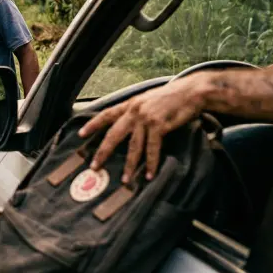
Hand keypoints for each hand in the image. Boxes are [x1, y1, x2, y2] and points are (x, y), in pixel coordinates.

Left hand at [78, 74, 208, 181]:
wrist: (192, 92)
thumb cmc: (172, 97)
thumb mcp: (148, 100)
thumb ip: (136, 110)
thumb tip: (127, 122)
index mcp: (130, 103)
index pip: (106, 114)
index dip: (93, 124)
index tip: (80, 134)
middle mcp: (134, 110)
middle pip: (113, 134)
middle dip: (103, 152)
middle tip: (95, 167)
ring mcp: (146, 118)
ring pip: (133, 146)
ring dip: (129, 166)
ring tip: (125, 180)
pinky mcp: (159, 126)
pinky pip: (152, 149)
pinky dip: (151, 163)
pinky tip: (149, 174)